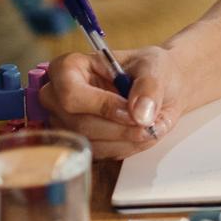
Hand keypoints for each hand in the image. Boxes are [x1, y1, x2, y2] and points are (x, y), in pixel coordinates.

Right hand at [39, 45, 183, 159]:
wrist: (161, 86)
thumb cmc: (149, 69)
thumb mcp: (154, 66)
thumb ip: (149, 87)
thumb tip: (140, 114)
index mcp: (70, 67)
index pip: (71, 92)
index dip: (103, 106)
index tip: (132, 111)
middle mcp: (58, 96)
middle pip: (78, 122)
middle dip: (118, 128)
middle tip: (147, 125)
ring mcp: (65, 121)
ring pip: (88, 142)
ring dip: (123, 141)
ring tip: (148, 129)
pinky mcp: (78, 140)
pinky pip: (96, 153)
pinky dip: (123, 148)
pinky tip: (139, 136)